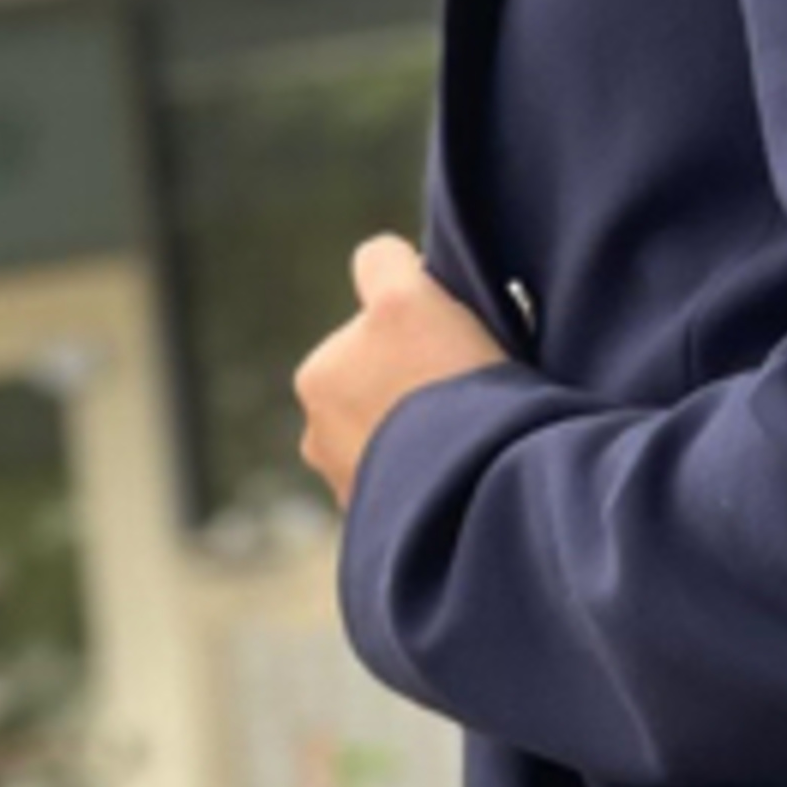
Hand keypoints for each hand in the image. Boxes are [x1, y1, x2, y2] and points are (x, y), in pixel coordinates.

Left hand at [293, 233, 509, 506]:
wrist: (470, 487)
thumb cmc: (433, 382)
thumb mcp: (405, 292)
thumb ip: (384, 260)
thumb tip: (387, 262)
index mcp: (317, 376)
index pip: (372, 324)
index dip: (413, 320)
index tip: (445, 335)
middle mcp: (318, 436)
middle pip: (382, 380)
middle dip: (413, 381)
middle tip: (459, 387)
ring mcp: (350, 487)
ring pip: (398, 432)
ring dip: (422, 430)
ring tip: (462, 431)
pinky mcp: (384, 527)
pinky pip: (413, 479)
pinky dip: (431, 470)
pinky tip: (459, 465)